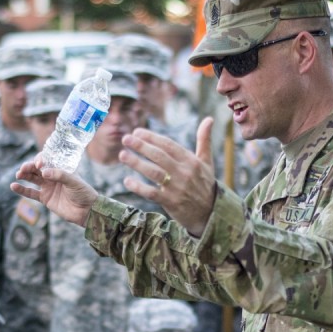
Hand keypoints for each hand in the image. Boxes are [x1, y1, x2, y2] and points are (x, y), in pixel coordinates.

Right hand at [13, 158, 99, 226]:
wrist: (86, 211)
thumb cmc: (83, 193)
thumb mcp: (74, 181)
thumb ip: (59, 175)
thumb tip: (44, 172)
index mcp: (61, 168)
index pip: (47, 160)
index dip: (41, 160)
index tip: (39, 164)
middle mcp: (53, 176)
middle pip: (37, 169)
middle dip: (29, 167)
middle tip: (23, 169)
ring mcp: (48, 187)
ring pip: (32, 179)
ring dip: (24, 175)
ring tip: (18, 175)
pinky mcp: (45, 198)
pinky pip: (31, 193)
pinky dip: (22, 190)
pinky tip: (14, 186)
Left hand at [119, 118, 218, 235]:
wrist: (210, 213)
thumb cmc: (205, 184)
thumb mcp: (207, 162)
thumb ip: (204, 140)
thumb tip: (209, 118)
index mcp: (191, 161)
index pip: (168, 145)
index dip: (152, 137)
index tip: (137, 132)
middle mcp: (184, 172)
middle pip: (159, 156)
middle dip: (141, 146)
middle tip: (125, 139)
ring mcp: (177, 188)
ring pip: (154, 172)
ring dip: (137, 163)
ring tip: (122, 155)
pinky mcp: (171, 202)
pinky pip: (151, 193)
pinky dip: (139, 187)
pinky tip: (127, 181)